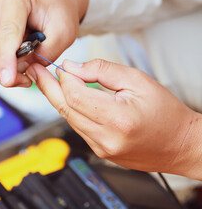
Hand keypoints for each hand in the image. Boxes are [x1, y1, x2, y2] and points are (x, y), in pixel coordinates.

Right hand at [0, 0, 87, 86]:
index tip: (8, 80)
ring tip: (27, 67)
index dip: (6, 59)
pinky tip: (19, 62)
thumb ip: (45, 53)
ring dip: (5, 70)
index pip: (8, 32)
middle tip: (27, 81)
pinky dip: (1, 65)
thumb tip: (21, 68)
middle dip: (7, 71)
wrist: (55, 1)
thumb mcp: (64, 33)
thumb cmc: (61, 11)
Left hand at [26, 59, 201, 179]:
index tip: (62, 66)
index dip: (64, 78)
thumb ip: (102, 71)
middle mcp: (106, 138)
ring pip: (68, 118)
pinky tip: (68, 98)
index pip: (75, 96)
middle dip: (48, 87)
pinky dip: (70, 110)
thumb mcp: (137, 80)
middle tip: (36, 71)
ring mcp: (101, 148)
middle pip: (64, 108)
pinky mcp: (100, 151)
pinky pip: (77, 127)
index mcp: (118, 119)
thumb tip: (72, 67)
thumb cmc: (166, 112)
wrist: (180, 144)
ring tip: (49, 81)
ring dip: (57, 98)